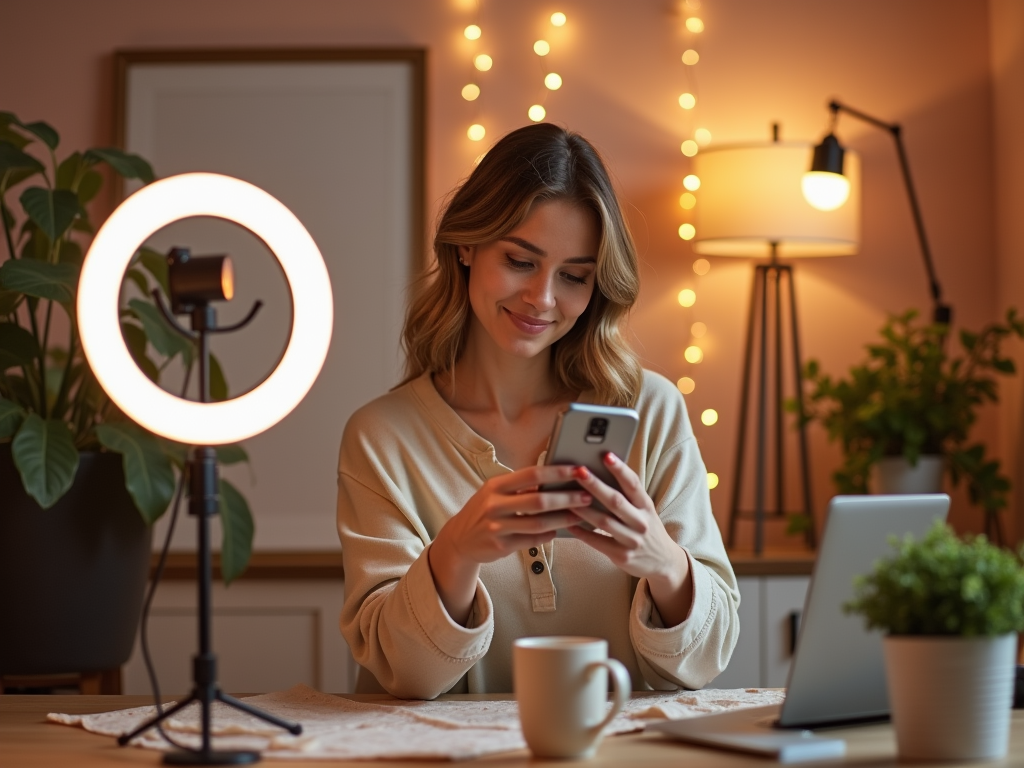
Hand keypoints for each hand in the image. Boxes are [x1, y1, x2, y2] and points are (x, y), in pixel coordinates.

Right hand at [428, 465, 589, 623]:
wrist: (460, 539)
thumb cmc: (484, 511)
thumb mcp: (495, 493)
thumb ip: (520, 487)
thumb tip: (555, 480)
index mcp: (496, 485)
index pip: (532, 474)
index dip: (557, 472)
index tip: (578, 470)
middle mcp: (495, 504)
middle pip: (539, 500)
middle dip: (566, 498)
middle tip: (587, 496)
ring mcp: (497, 526)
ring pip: (538, 523)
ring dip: (563, 519)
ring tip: (581, 515)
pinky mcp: (500, 545)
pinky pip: (532, 540)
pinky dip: (549, 535)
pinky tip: (561, 531)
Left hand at [567, 453, 694, 626]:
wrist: (663, 561)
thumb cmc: (646, 528)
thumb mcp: (644, 510)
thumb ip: (627, 495)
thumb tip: (601, 471)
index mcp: (646, 506)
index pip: (633, 484)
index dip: (620, 469)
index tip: (606, 455)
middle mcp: (641, 522)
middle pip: (615, 501)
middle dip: (595, 485)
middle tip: (579, 471)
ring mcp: (632, 540)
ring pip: (603, 521)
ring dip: (583, 508)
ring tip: (565, 496)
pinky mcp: (622, 556)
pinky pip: (597, 542)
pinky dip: (581, 532)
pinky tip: (567, 523)